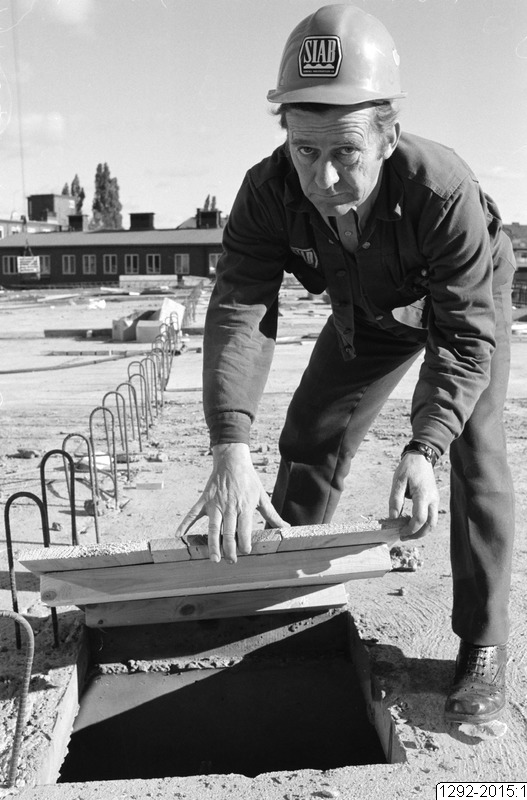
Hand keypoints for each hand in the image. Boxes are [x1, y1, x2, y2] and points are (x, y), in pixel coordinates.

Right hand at [175, 442, 287, 562]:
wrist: (232, 460)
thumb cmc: (249, 480)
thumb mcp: (262, 496)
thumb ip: (273, 515)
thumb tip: (287, 528)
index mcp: (244, 507)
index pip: (244, 529)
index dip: (245, 543)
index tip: (245, 552)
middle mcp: (229, 507)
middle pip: (228, 533)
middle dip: (229, 550)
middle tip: (230, 561)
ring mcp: (215, 504)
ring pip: (212, 528)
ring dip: (212, 545)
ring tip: (213, 558)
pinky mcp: (204, 500)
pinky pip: (192, 514)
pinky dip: (184, 525)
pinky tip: (178, 536)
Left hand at [388, 453, 438, 539]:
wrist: (421, 457)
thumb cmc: (408, 468)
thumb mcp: (398, 481)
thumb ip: (395, 500)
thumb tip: (393, 518)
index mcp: (423, 495)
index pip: (420, 519)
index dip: (410, 529)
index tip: (399, 532)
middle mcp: (433, 499)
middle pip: (430, 525)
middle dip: (417, 535)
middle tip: (403, 537)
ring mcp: (435, 500)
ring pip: (433, 522)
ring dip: (421, 531)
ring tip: (407, 533)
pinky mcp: (434, 500)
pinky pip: (432, 516)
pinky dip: (423, 524)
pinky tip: (411, 523)